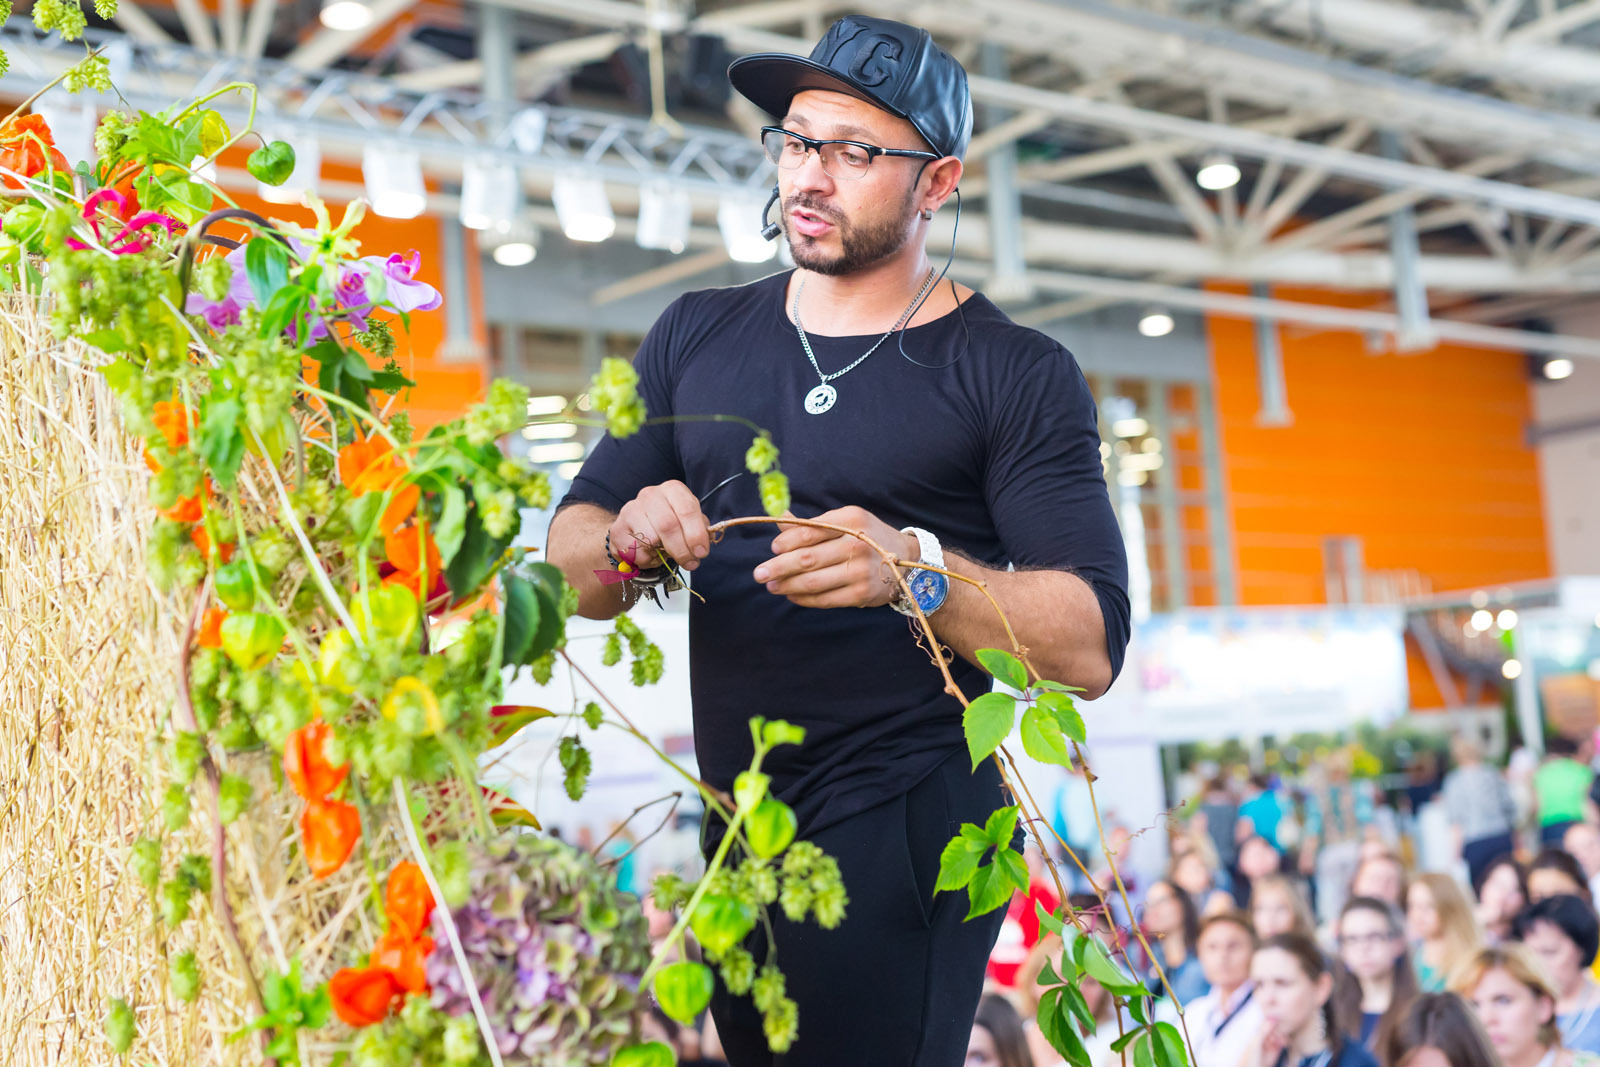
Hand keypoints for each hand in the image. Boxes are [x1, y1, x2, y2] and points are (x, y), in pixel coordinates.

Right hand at [611, 480, 710, 572]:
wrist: (636, 529)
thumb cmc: (668, 524)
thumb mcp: (689, 522)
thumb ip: (700, 530)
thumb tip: (705, 542)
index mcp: (672, 489)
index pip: (687, 509)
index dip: (696, 534)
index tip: (701, 552)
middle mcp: (650, 494)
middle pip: (668, 525)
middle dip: (682, 549)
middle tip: (690, 563)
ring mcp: (631, 509)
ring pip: (650, 539)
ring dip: (663, 555)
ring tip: (665, 554)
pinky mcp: (618, 528)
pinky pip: (635, 551)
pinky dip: (647, 560)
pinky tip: (650, 554)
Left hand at [752, 505, 918, 608]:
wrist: (907, 560)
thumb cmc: (868, 536)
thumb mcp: (846, 520)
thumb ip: (813, 523)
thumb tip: (778, 517)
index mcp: (851, 521)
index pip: (809, 532)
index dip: (785, 543)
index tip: (772, 549)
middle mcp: (857, 545)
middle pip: (807, 558)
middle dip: (778, 567)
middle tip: (759, 574)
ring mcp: (860, 571)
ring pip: (812, 582)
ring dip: (786, 586)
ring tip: (772, 586)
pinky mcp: (860, 594)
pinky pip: (824, 599)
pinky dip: (803, 598)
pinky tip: (791, 595)